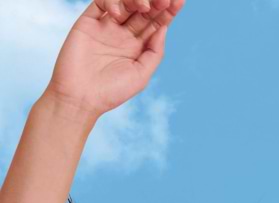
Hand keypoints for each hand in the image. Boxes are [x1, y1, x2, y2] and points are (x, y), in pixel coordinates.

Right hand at [44, 0, 186, 118]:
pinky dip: (111, 1)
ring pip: (124, 2)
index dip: (168, 12)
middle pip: (143, 10)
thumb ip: (154, 52)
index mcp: (138, 47)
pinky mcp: (88, 21)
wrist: (80, 97)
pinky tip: (117, 13)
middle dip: (156, 2)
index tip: (179, 1)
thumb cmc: (112, 92)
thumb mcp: (141, 75)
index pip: (156, 24)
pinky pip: (100, 2)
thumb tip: (164, 28)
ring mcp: (106, 26)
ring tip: (144, 5)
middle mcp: (123, 34)